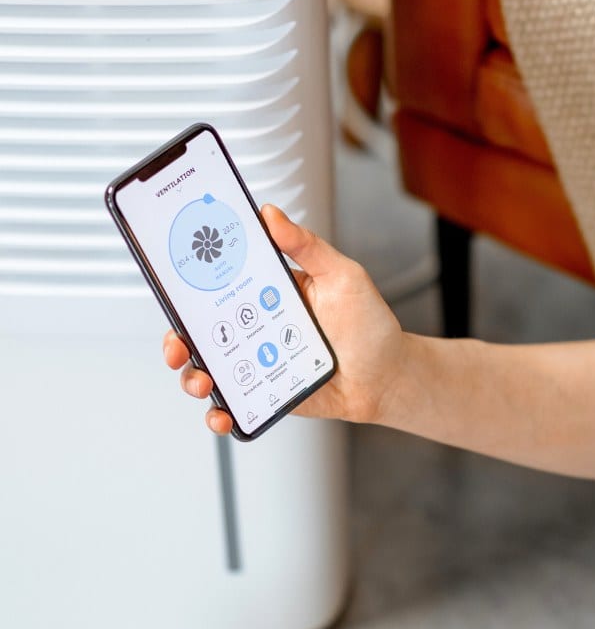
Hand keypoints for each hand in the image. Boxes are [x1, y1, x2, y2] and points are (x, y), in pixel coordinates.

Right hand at [163, 204, 407, 432]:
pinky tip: (221, 414)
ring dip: (194, 376)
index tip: (173, 287)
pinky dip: (220, 412)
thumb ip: (306, 246)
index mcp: (268, 293)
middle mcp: (257, 327)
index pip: (218, 285)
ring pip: (210, 368)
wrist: (388, 377)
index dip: (189, 287)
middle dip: (178, 339)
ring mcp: (259, 362)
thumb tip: (271, 214)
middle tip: (178, 345)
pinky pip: (235, 403)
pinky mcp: (267, 393)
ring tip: (203, 382)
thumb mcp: (342, 275)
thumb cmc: (369, 325)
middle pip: (202, 331)